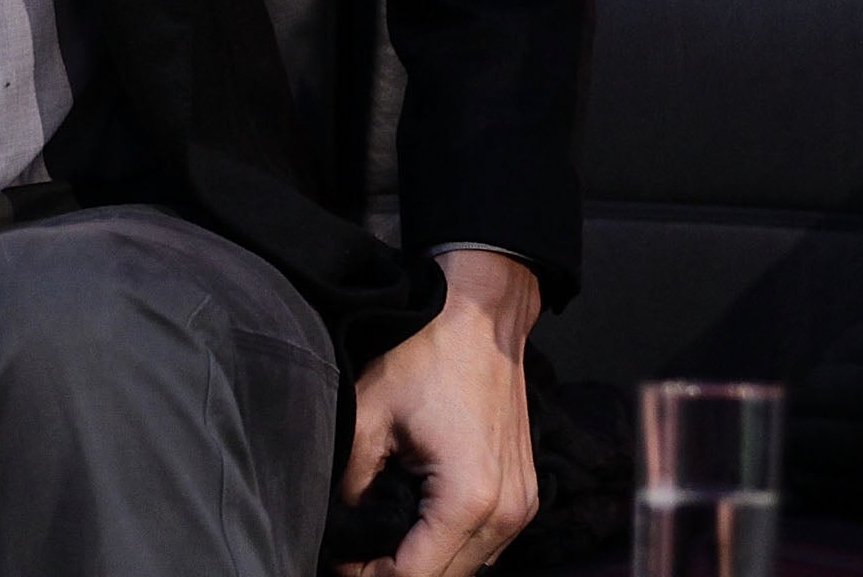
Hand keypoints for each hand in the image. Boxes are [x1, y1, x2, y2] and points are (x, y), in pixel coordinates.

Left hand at [338, 251, 541, 576]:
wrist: (484, 312)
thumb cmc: (430, 352)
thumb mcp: (369, 416)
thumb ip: (351, 484)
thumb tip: (342, 525)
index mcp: (469, 498)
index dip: (366, 576)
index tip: (337, 558)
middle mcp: (506, 512)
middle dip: (393, 575)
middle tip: (352, 555)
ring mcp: (522, 505)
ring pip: (467, 569)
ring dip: (425, 565)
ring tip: (379, 544)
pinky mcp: (525, 493)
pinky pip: (485, 546)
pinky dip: (451, 548)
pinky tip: (416, 529)